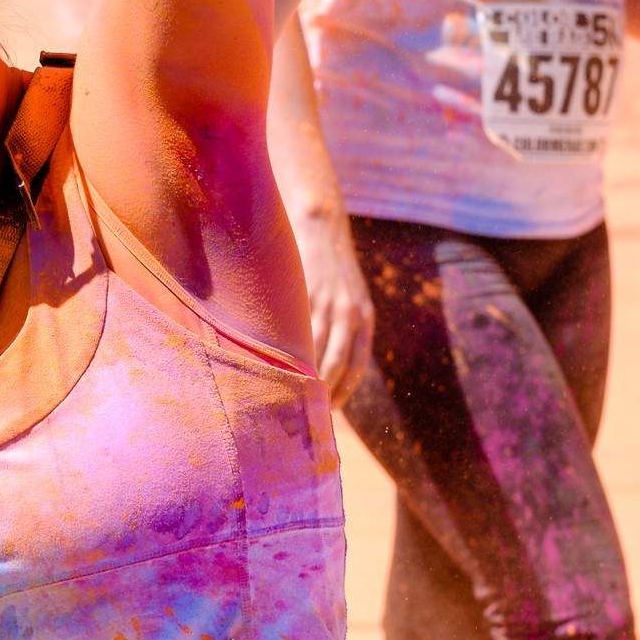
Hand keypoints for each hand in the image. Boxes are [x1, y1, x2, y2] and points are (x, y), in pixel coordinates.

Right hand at [292, 209, 374, 408]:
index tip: (330, 410)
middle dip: (322, 390)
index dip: (344, 391)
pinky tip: (275, 363)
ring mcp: (324, 303)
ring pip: (312, 350)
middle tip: (305, 412)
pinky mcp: (302, 294)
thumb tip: (327, 365)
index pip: (356, 366)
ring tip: (287, 394)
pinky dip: (286, 351)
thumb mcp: (351, 297)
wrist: (321, 227)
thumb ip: (345, 328)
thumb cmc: (333, 269)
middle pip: (335, 363)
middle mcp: (348, 313)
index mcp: (364, 317)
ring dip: (302, 374)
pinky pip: (294, 330)